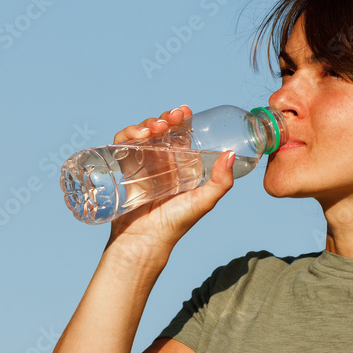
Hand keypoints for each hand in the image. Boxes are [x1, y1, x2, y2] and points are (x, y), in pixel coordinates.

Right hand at [106, 105, 236, 256]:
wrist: (145, 240)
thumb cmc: (175, 224)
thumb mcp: (203, 202)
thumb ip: (221, 182)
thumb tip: (230, 154)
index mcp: (180, 166)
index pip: (180, 136)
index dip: (182, 121)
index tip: (186, 113)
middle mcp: (160, 162)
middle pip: (160, 130)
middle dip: (165, 118)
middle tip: (172, 118)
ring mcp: (141, 164)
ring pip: (142, 133)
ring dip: (147, 123)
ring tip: (156, 128)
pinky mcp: (124, 168)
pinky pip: (122, 144)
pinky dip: (128, 134)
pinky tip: (139, 135)